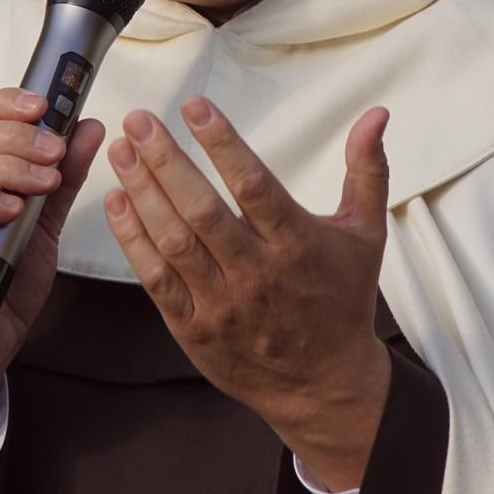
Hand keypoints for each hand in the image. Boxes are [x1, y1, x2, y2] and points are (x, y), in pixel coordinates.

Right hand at [0, 87, 104, 457]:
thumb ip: (63, 178)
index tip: (45, 103)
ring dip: (7, 165)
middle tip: (57, 151)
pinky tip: (13, 210)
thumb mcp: (45, 224)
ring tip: (47, 182)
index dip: (5, 102)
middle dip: (18, 135)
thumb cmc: (4, 286)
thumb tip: (87, 127)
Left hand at [103, 96, 392, 491]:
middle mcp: (257, 274)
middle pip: (203, 211)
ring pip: (174, 242)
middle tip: (140, 120)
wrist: (324, 386)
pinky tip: (117, 202)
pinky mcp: (194, 327)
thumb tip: (376, 116)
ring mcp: (222, 303)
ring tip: (121, 150)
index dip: (222, 144)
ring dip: (143, 193)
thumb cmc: (342, 300)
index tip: (195, 107)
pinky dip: (133, 240)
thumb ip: (367, 171)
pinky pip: (157, 280)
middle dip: (166, 161)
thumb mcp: (365, 235)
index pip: (254, 186)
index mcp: (297, 244)